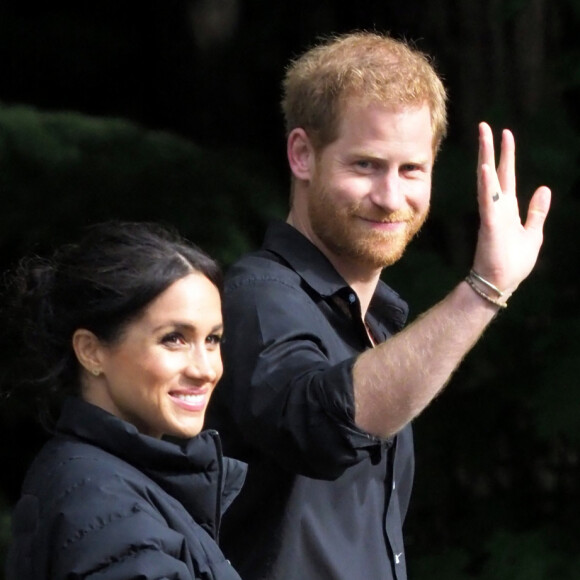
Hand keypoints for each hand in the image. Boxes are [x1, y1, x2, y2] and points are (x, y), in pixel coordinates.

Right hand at [471, 122, 550, 294]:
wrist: (500, 283)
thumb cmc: (514, 262)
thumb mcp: (533, 234)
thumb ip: (537, 211)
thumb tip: (544, 188)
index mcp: (508, 208)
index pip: (506, 176)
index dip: (505, 155)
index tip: (505, 134)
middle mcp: (497, 207)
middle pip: (493, 172)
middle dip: (490, 149)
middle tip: (485, 126)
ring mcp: (492, 214)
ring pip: (487, 181)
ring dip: (486, 158)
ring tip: (484, 137)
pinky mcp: (490, 224)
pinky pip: (488, 201)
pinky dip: (487, 185)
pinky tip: (486, 169)